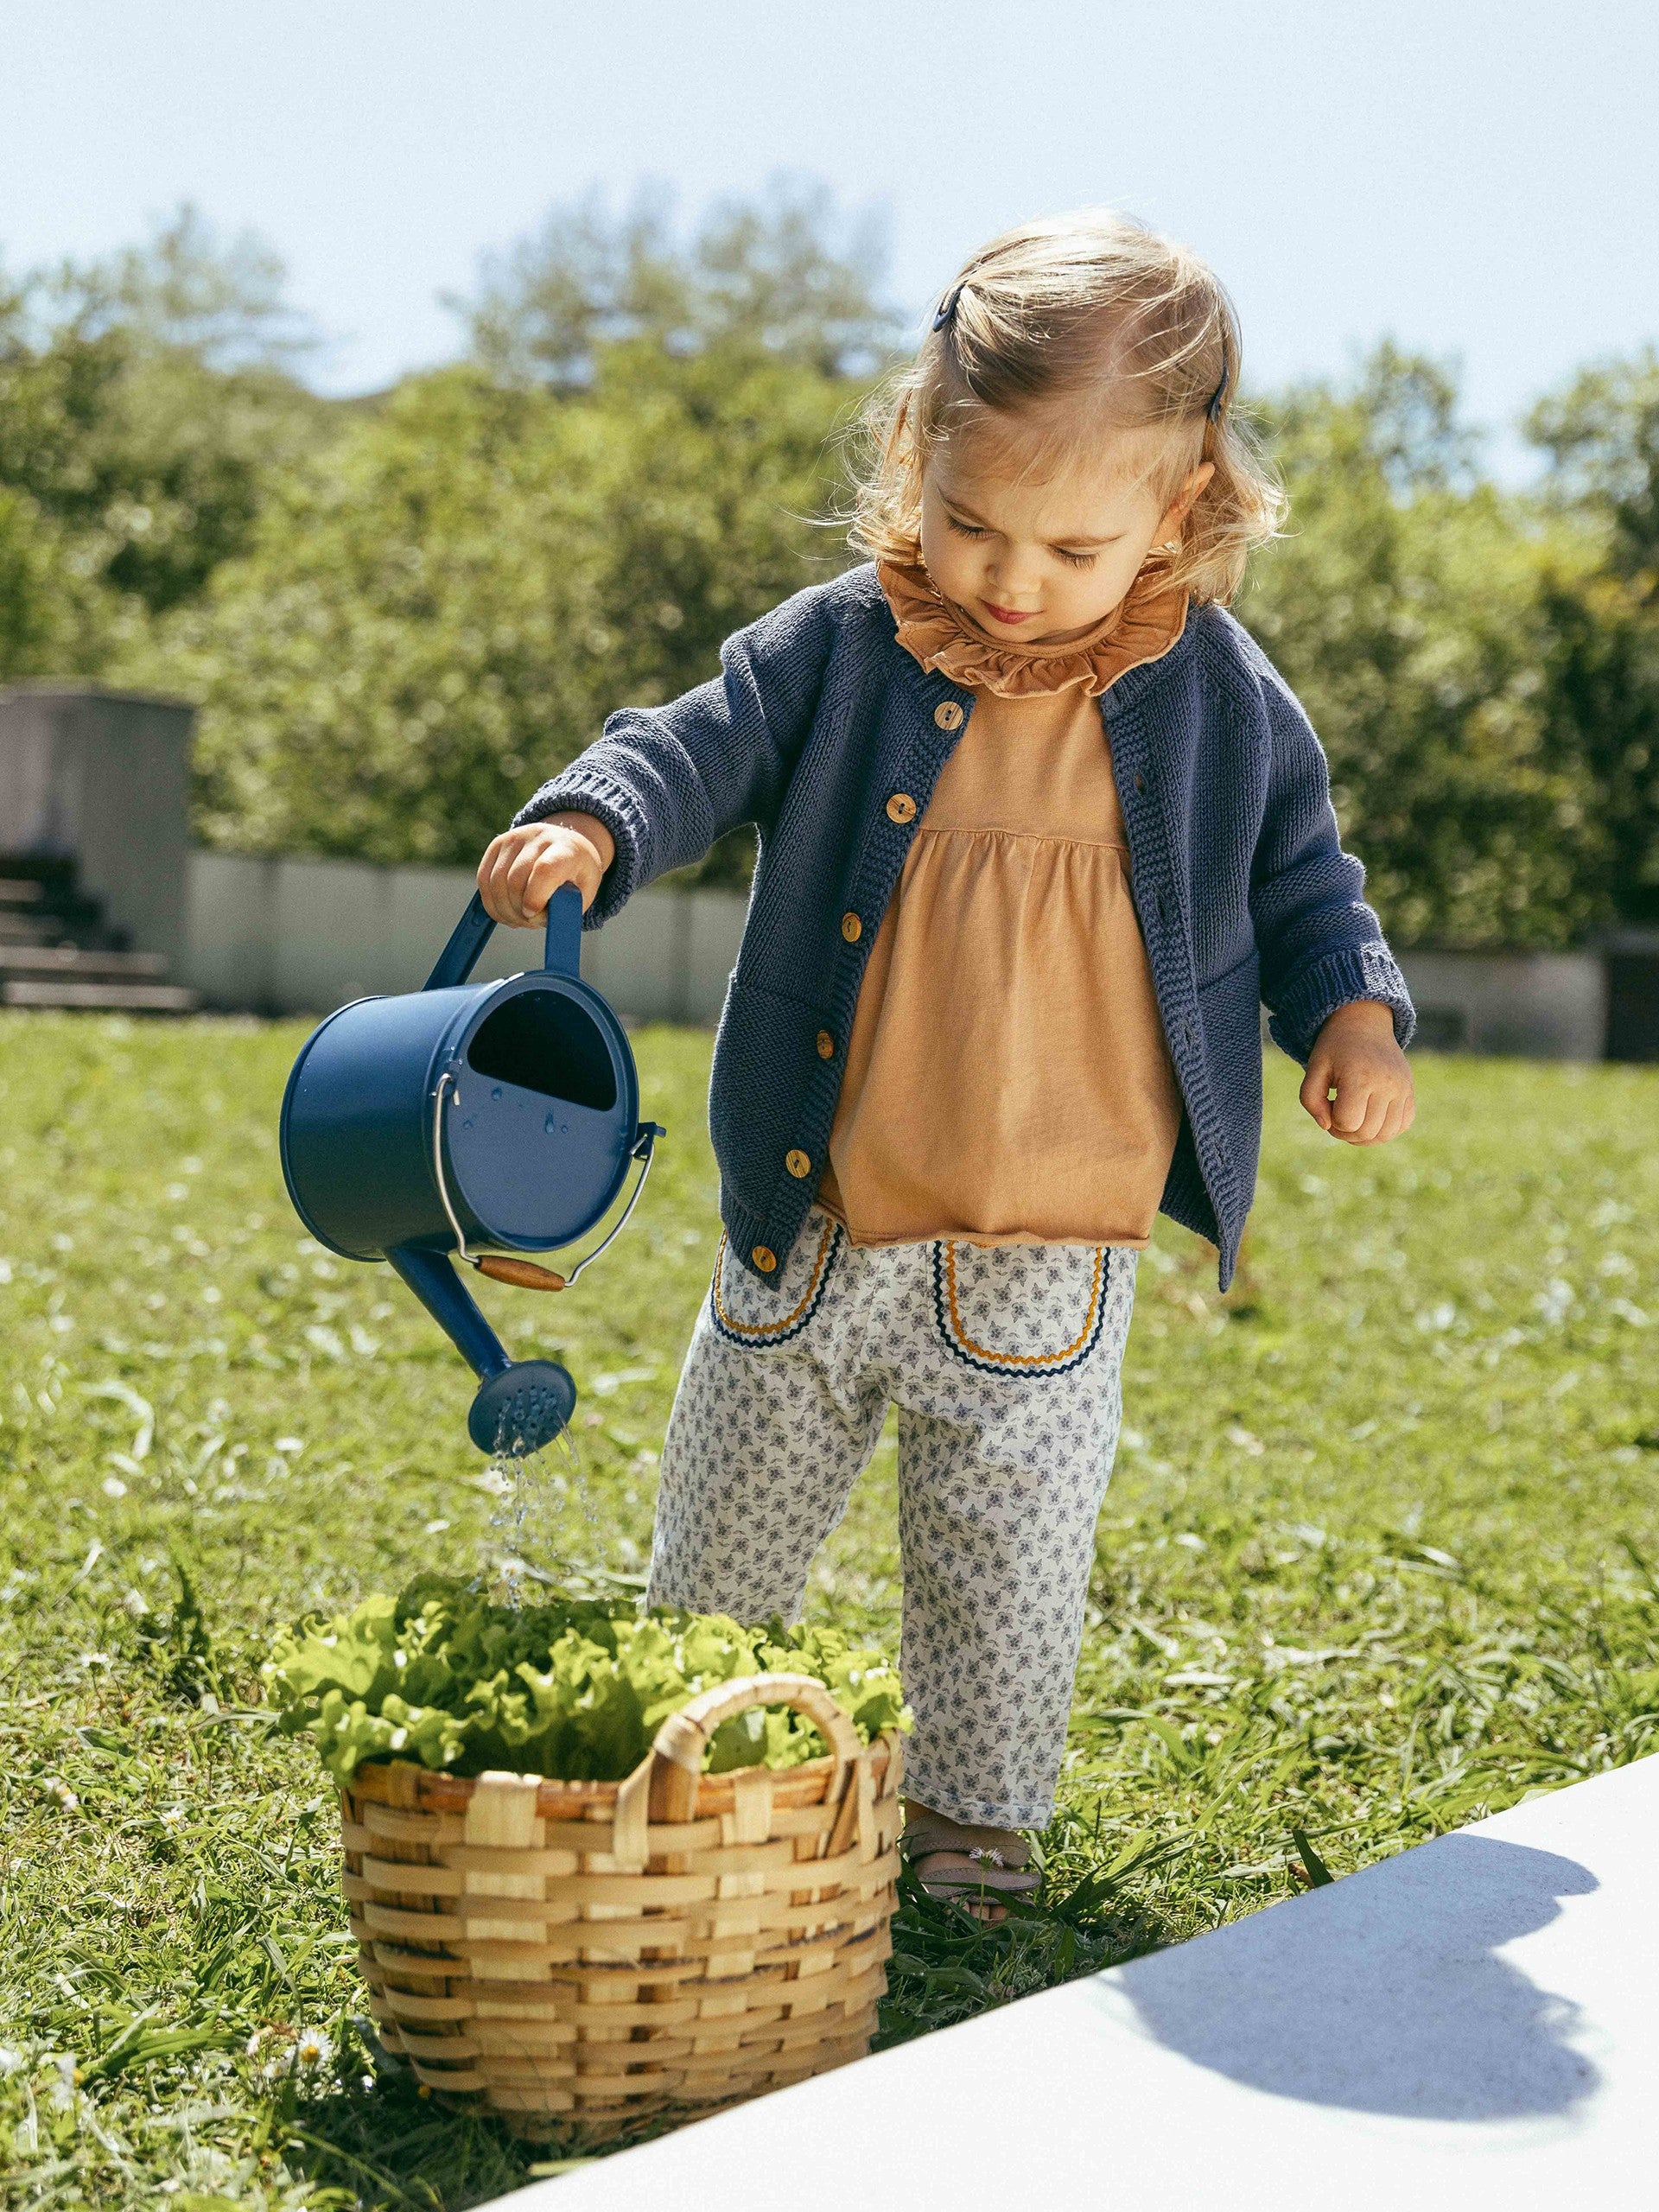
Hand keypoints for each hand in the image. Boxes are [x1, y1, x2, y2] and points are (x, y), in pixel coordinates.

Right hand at [476, 812, 615, 927]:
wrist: (568, 845)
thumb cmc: (576, 875)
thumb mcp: (584, 893)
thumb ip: (565, 910)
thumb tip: (536, 919)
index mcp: (566, 849)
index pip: (544, 870)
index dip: (534, 897)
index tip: (533, 915)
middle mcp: (538, 837)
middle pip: (515, 879)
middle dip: (517, 911)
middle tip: (528, 923)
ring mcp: (514, 838)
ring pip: (495, 881)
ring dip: (503, 909)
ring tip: (518, 919)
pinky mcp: (497, 844)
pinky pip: (484, 878)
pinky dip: (490, 902)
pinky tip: (504, 912)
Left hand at [1300, 1000, 1415, 1143]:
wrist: (1365, 1024)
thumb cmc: (1335, 1048)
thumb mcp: (1314, 1068)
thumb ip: (1310, 1100)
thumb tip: (1327, 1126)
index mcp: (1361, 1077)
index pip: (1347, 1122)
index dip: (1332, 1122)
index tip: (1328, 1104)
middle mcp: (1387, 1084)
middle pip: (1366, 1133)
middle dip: (1345, 1132)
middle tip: (1337, 1112)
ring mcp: (1403, 1088)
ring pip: (1386, 1135)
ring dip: (1364, 1136)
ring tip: (1353, 1117)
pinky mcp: (1410, 1091)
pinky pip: (1402, 1125)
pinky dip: (1384, 1129)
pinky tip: (1370, 1115)